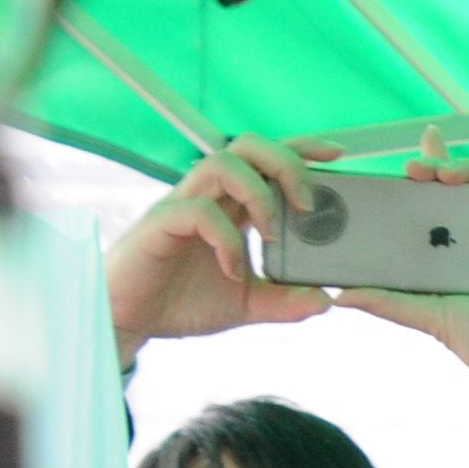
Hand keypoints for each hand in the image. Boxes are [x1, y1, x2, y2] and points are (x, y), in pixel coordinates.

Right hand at [105, 132, 334, 361]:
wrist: (132, 320)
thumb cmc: (182, 301)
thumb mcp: (247, 305)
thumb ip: (285, 302)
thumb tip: (325, 300)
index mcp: (231, 206)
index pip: (266, 162)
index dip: (299, 149)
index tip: (336, 155)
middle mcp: (208, 196)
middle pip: (247, 147)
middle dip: (285, 163)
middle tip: (308, 203)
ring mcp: (183, 206)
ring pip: (222, 164)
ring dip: (258, 194)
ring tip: (273, 234)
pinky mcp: (161, 224)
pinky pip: (199, 213)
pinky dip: (227, 239)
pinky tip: (234, 270)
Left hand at [331, 128, 468, 428]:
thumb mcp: (432, 320)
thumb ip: (390, 303)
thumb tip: (340, 296)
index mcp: (457, 261)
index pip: (433, 212)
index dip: (418, 183)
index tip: (396, 166)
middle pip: (460, 192)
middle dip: (437, 170)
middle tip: (414, 169)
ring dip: (467, 170)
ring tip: (445, 174)